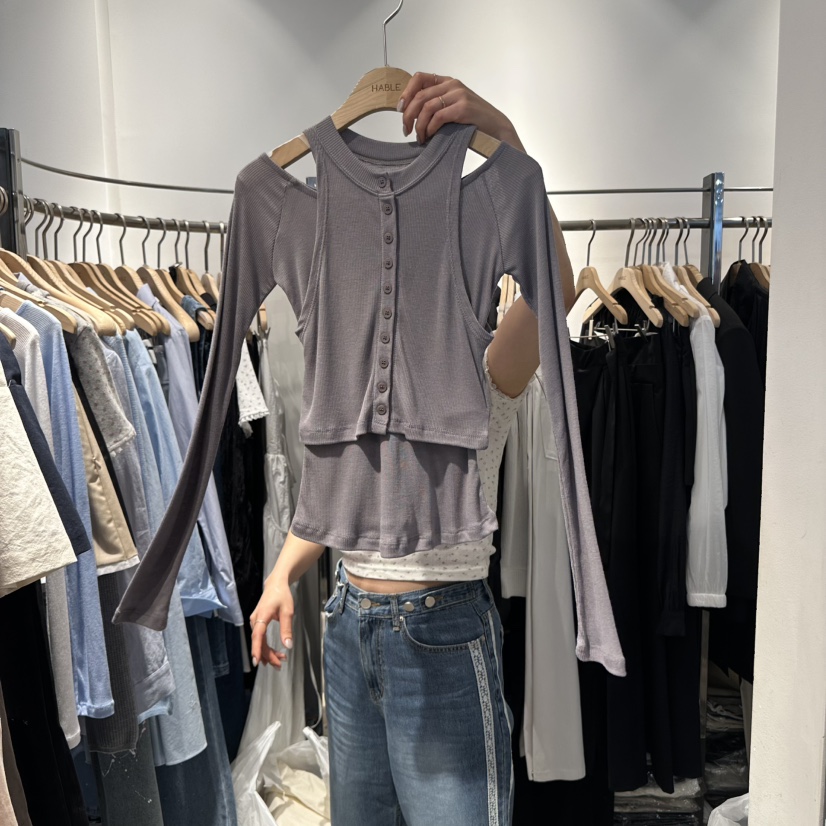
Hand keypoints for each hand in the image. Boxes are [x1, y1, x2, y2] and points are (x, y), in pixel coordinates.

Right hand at [249, 574, 293, 668]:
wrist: (275, 585)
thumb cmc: (282, 595)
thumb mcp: (288, 611)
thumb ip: (287, 628)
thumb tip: (288, 646)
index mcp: (262, 615)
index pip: (257, 635)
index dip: (257, 649)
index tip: (257, 661)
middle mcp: (255, 620)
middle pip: (259, 641)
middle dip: (268, 655)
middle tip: (279, 665)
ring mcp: (255, 621)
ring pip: (259, 641)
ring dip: (268, 652)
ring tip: (280, 660)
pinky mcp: (257, 623)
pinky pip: (260, 637)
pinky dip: (266, 646)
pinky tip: (274, 653)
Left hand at [399, 72, 523, 150]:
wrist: (497, 127)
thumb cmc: (473, 120)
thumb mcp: (453, 106)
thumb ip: (437, 104)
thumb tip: (412, 115)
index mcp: (447, 82)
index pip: (419, 78)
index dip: (406, 93)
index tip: (400, 109)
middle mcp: (452, 85)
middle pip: (420, 96)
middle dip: (408, 115)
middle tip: (406, 130)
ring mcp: (458, 95)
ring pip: (427, 107)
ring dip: (419, 125)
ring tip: (420, 137)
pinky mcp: (463, 108)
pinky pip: (438, 117)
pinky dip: (431, 128)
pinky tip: (430, 136)